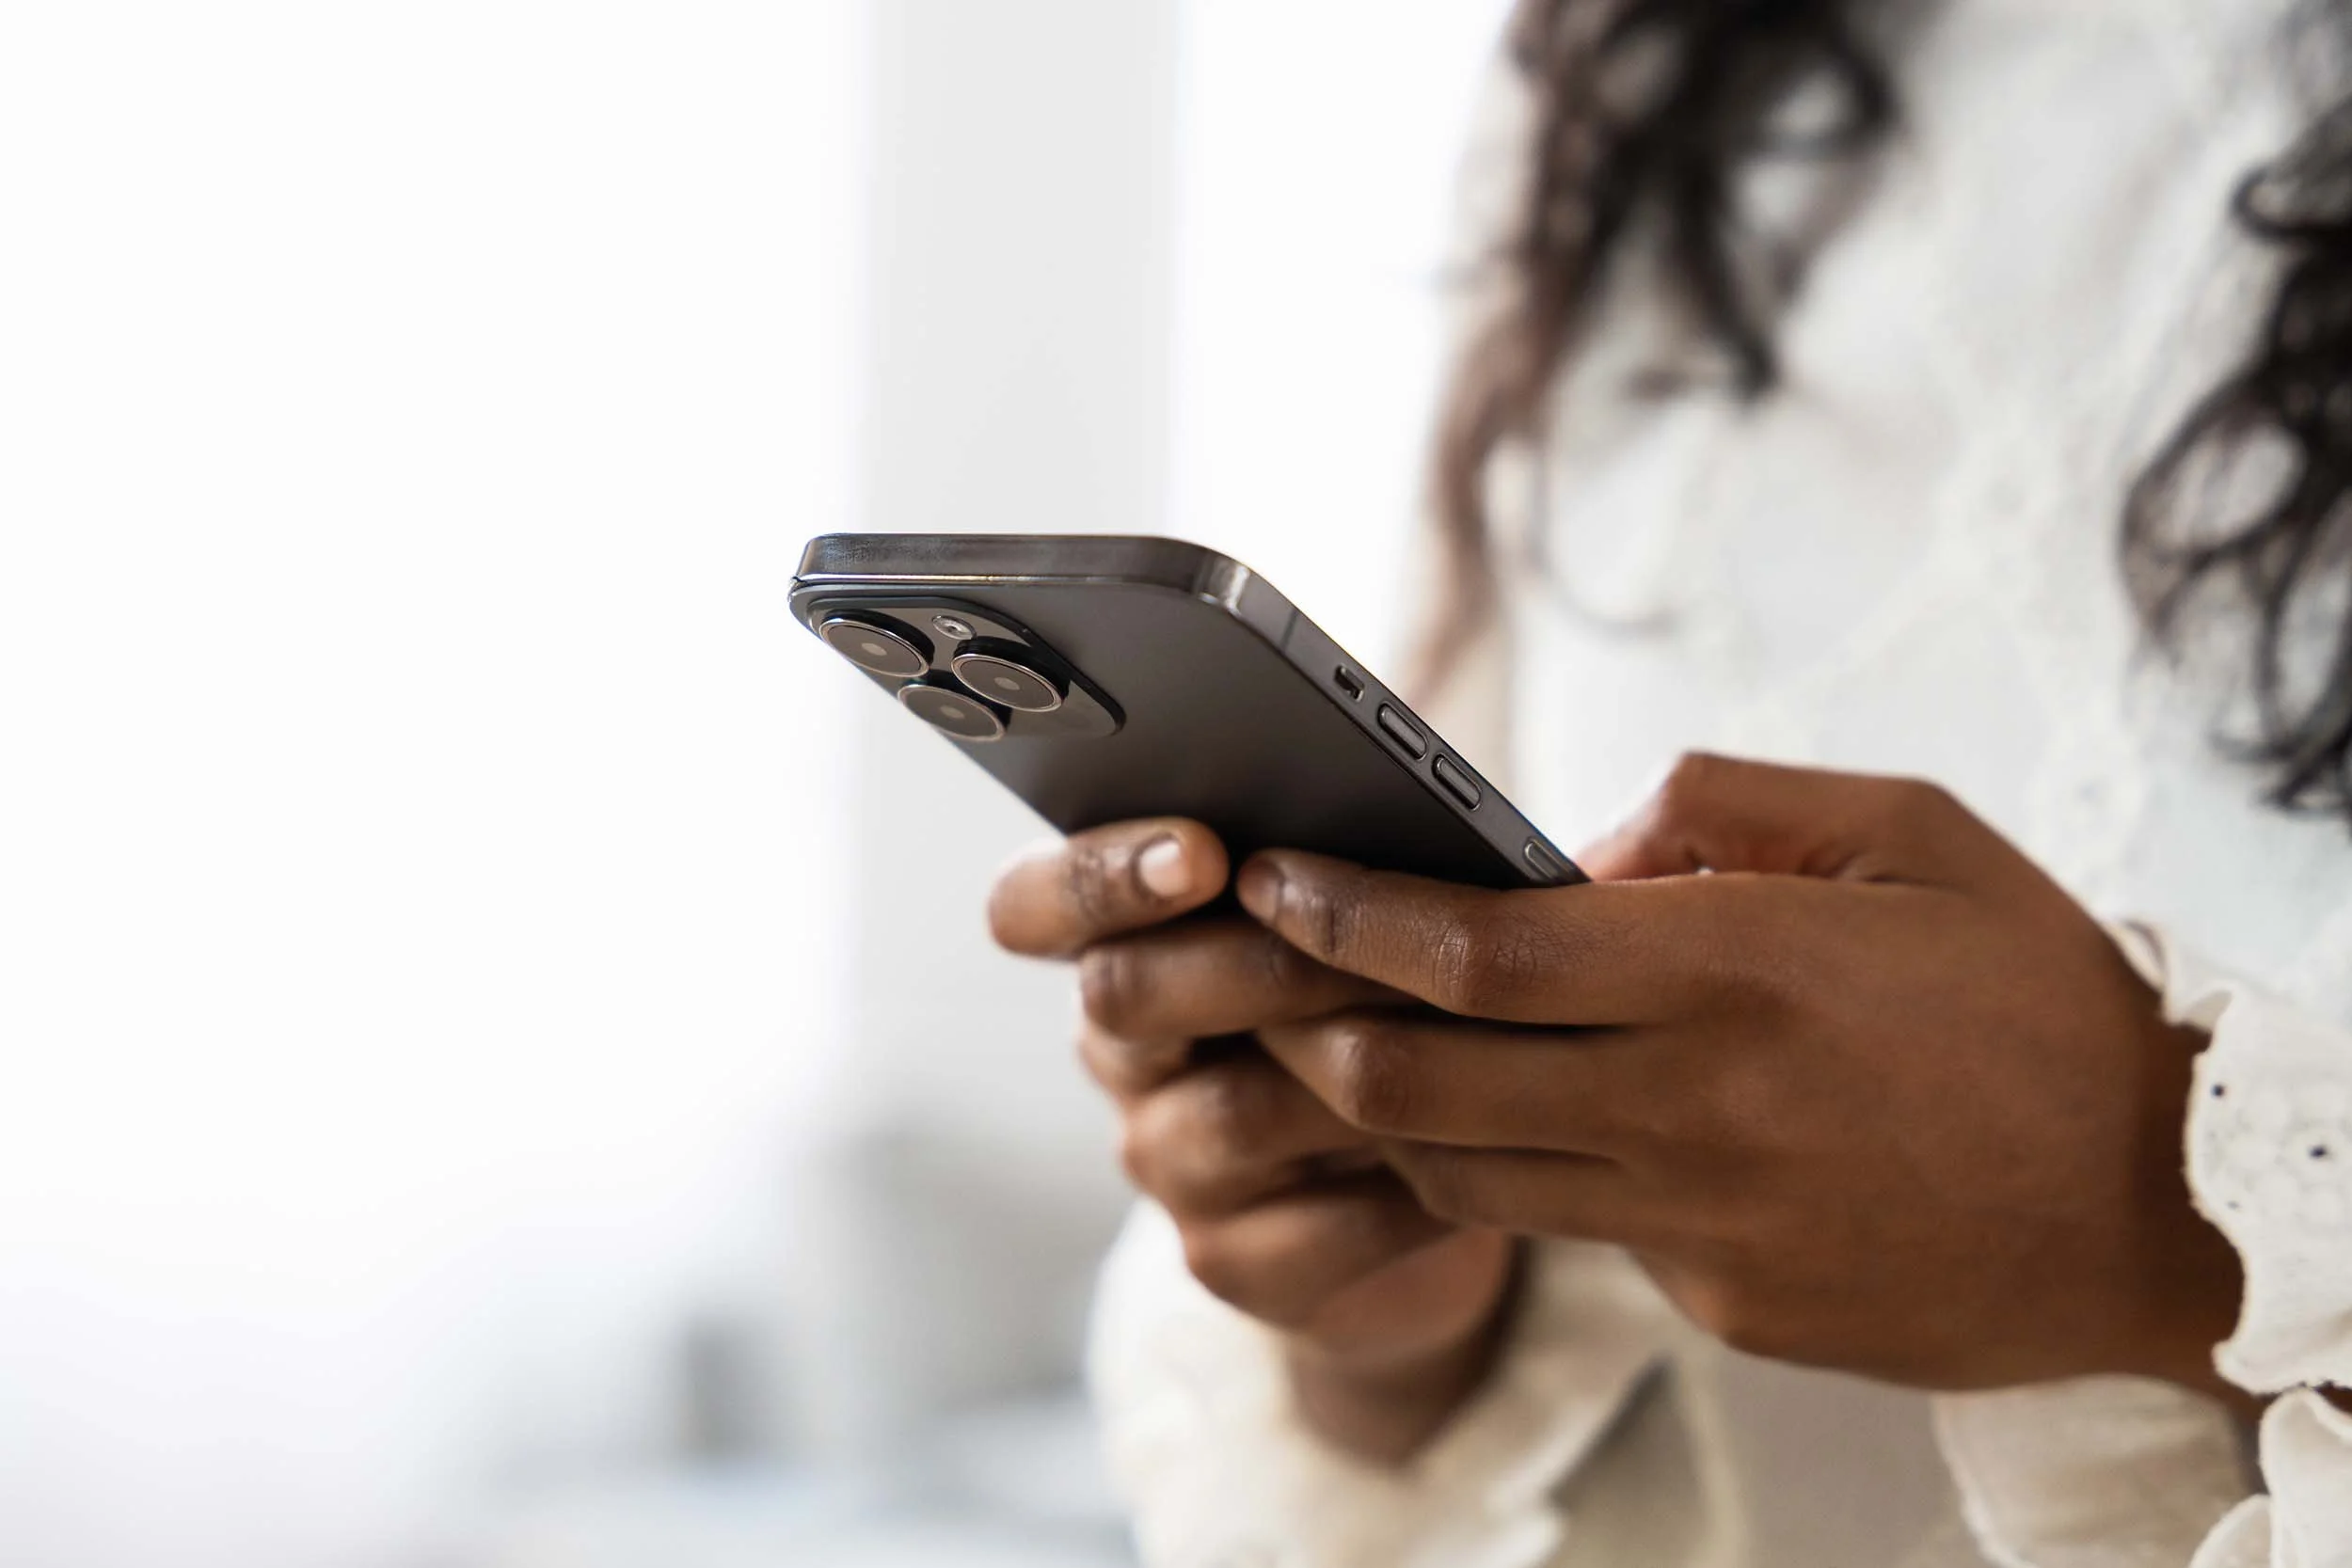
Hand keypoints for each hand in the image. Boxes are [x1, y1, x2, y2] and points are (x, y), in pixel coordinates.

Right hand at [987, 818, 1520, 1458]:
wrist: (1447, 1180)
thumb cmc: (1401, 1000)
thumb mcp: (1362, 916)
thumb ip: (1337, 861)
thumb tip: (1387, 793)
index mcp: (1125, 941)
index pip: (1030, 905)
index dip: (1095, 876)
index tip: (1200, 852)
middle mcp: (1123, 1055)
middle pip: (1123, 996)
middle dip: (1252, 959)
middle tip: (1357, 938)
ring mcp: (1168, 1165)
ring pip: (1230, 1113)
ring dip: (1350, 1069)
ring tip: (1459, 1031)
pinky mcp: (1233, 1265)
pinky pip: (1309, 1229)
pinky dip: (1402, 1186)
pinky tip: (1476, 1147)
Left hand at [1239, 755, 2243, 1398]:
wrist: (2168, 1209)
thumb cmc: (2039, 1002)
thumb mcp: (1910, 836)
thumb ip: (1726, 808)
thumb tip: (1581, 845)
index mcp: (1733, 969)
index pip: (1472, 948)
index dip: (1345, 914)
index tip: (1272, 879)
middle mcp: (1694, 1105)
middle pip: (1419, 1083)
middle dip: (1311, 1029)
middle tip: (1277, 979)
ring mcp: (1700, 1222)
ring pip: (1466, 1175)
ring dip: (1394, 1114)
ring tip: (1378, 1048)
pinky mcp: (1722, 1303)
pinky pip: (1580, 1230)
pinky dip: (1534, 1173)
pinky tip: (1561, 1123)